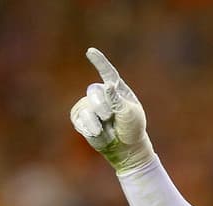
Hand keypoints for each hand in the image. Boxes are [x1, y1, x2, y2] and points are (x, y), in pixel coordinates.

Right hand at [70, 47, 154, 173]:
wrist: (127, 148)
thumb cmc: (132, 128)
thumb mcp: (130, 114)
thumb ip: (118, 101)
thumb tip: (108, 85)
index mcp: (118, 90)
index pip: (108, 73)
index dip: (99, 62)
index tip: (90, 51)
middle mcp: (103, 94)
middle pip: (95, 92)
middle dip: (103, 107)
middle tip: (110, 116)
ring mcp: (90, 105)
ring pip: (87, 108)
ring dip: (98, 122)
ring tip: (107, 128)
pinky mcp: (81, 118)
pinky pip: (80, 120)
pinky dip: (90, 129)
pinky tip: (98, 132)